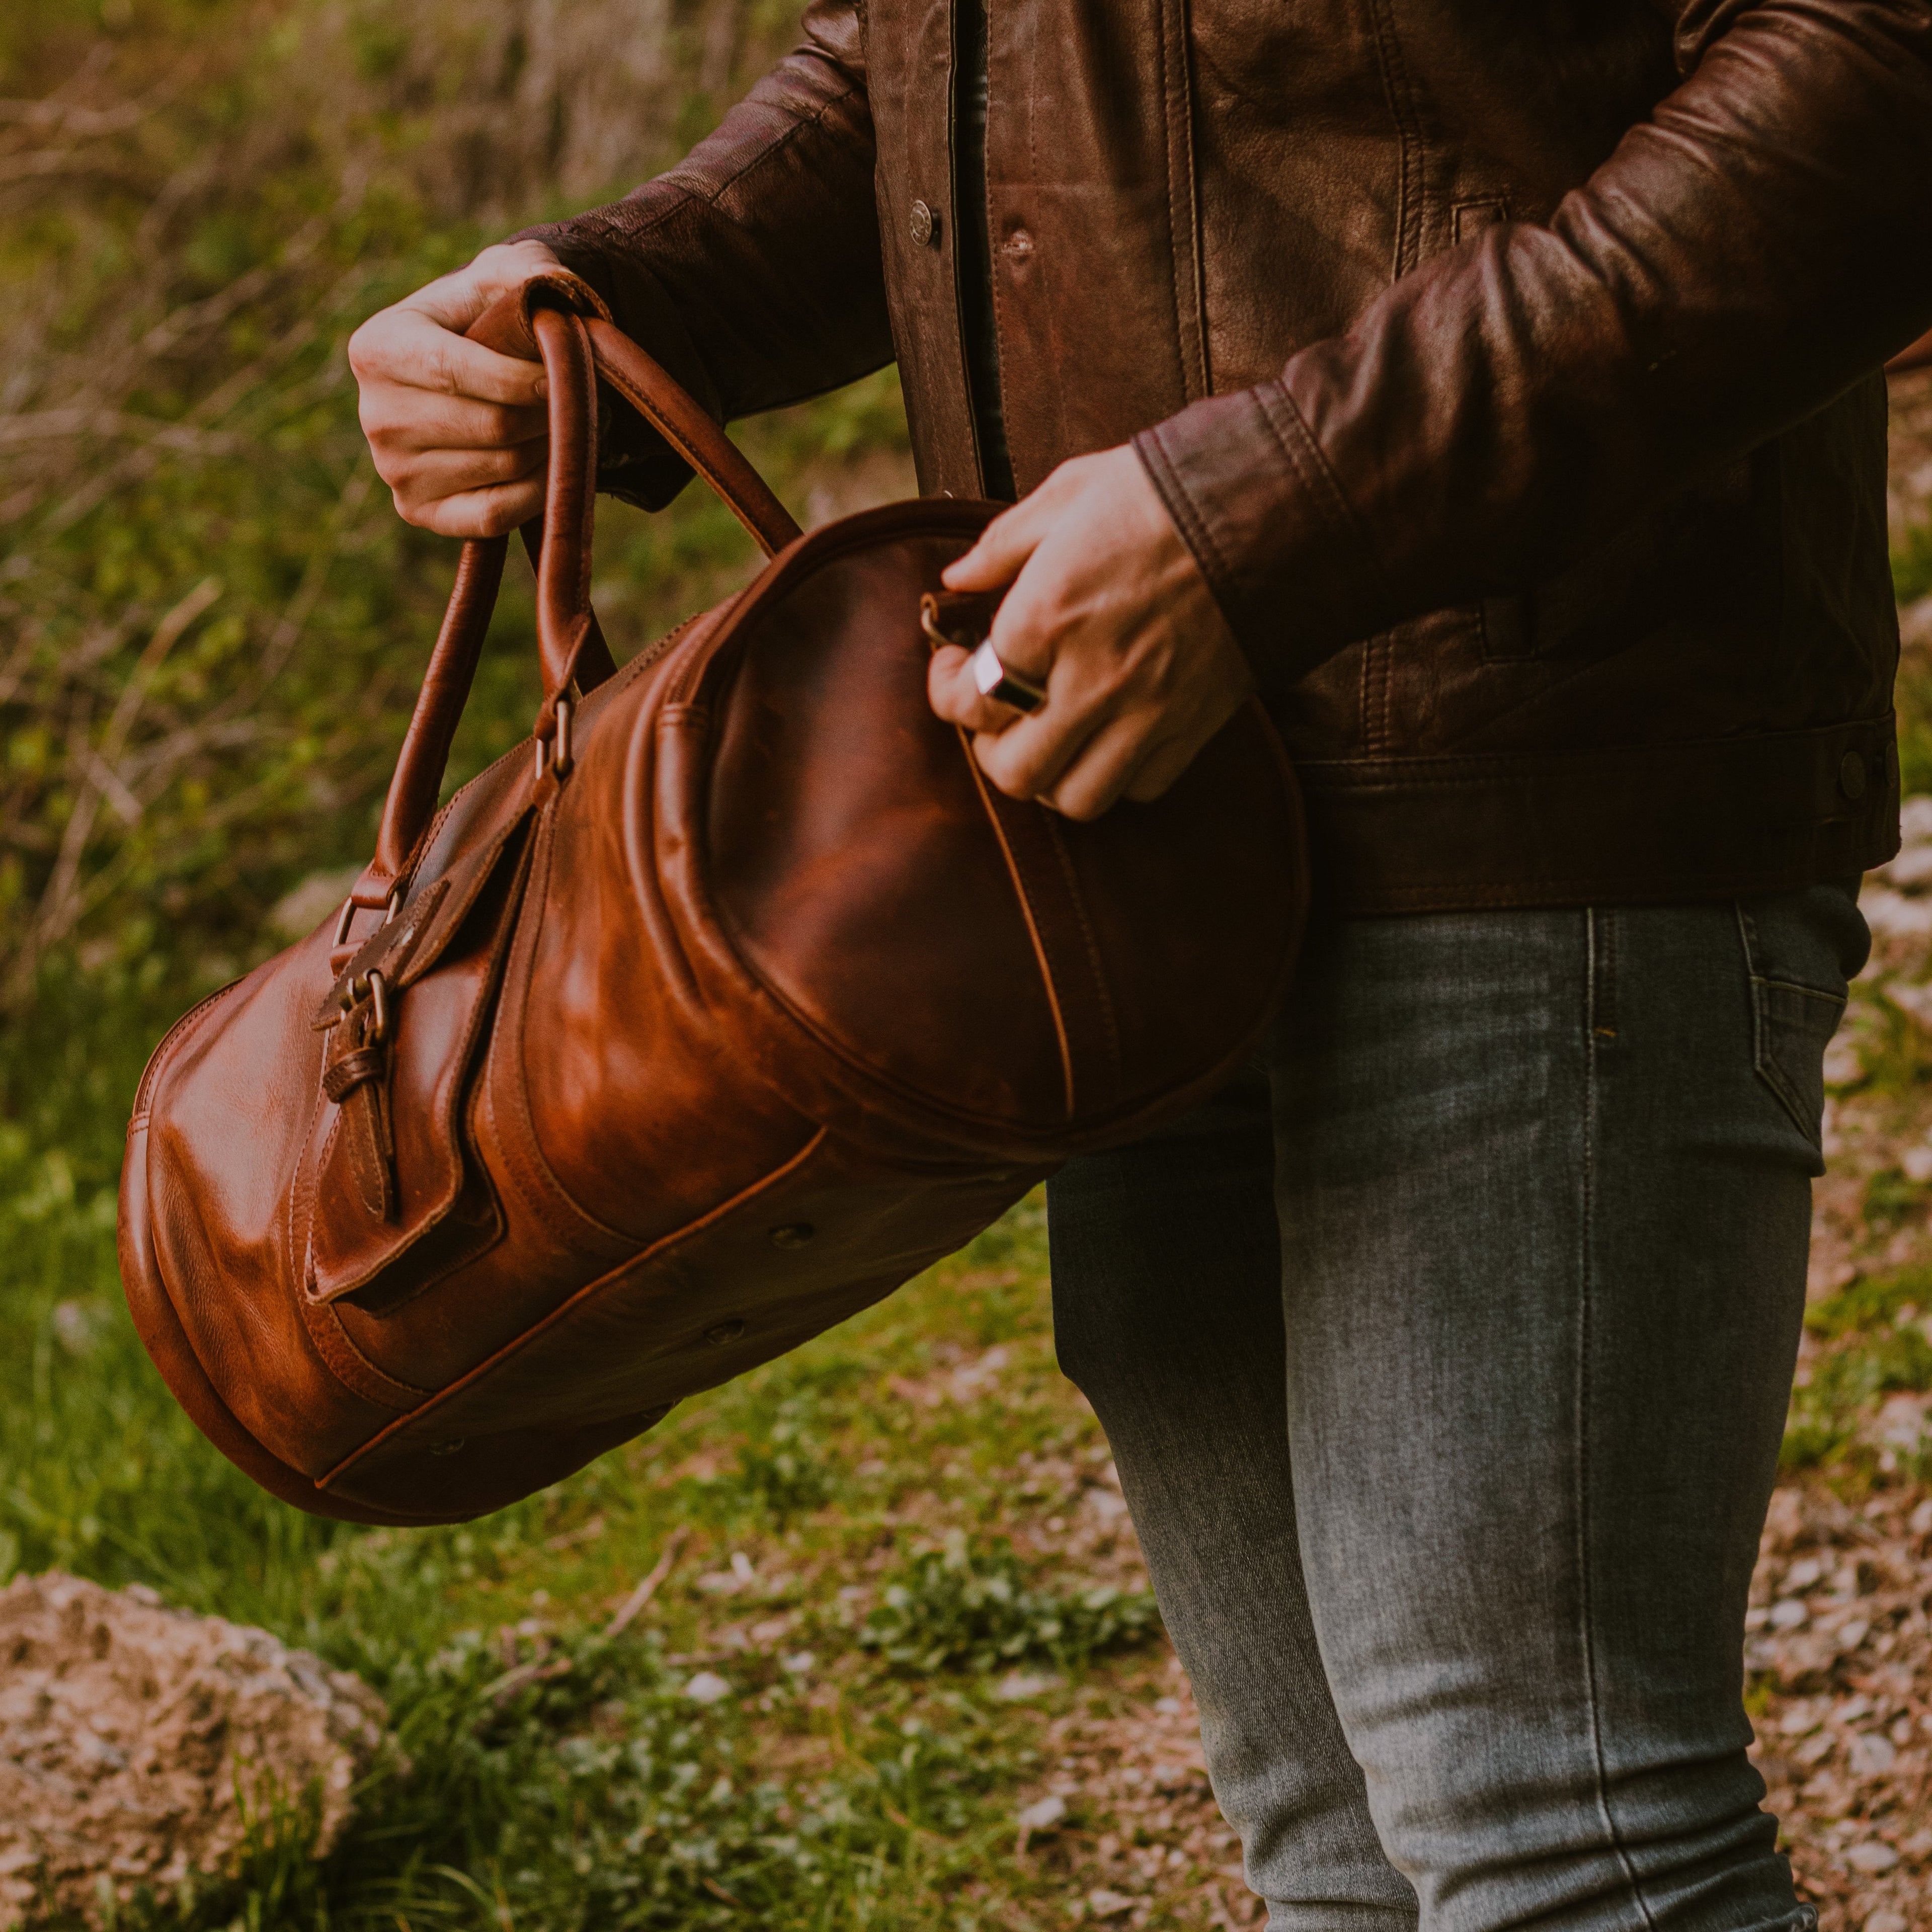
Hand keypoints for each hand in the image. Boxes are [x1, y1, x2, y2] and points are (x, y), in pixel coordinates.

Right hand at [348, 239, 562, 536]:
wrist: (465, 378)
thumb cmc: (484, 322)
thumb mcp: (498, 280)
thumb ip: (525, 270)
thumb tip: (553, 285)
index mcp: (378, 348)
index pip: (457, 370)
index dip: (522, 376)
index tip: (564, 373)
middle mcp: (375, 414)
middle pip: (493, 425)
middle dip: (545, 412)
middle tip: (573, 399)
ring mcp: (393, 470)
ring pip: (503, 466)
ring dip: (549, 447)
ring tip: (559, 423)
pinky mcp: (417, 512)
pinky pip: (496, 514)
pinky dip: (537, 491)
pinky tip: (548, 462)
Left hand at [928, 446, 1253, 819]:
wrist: (1275, 507)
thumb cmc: (1167, 492)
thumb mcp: (1070, 494)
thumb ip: (1002, 545)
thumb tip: (957, 578)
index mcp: (1047, 617)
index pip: (970, 701)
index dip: (946, 692)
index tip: (952, 665)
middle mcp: (1092, 680)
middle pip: (1015, 771)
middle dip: (991, 750)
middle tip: (996, 715)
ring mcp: (1147, 713)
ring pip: (1075, 799)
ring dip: (1051, 778)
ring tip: (1049, 737)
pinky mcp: (1193, 727)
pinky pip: (1141, 788)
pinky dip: (1117, 775)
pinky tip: (1110, 735)